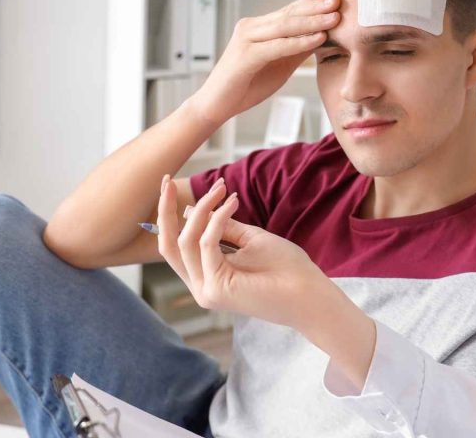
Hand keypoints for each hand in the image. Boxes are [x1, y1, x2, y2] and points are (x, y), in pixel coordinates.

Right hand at [155, 174, 335, 330]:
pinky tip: (232, 202)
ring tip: (222, 189)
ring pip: (186, 241)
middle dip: (165, 209)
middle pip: (168, 245)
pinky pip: (206, 243)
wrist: (310, 295)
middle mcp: (200, 287)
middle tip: (167, 180)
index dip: (167, 215)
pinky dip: (217, 218)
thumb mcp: (249, 239)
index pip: (174, 246)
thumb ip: (221, 227)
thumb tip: (192, 210)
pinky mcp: (217, 288)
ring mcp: (206, 291)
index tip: (169, 184)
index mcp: (206, 277)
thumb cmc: (287, 269)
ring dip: (202, 208)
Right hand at [188, 0, 340, 125]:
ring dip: (312, 21)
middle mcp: (251, 28)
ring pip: (285, 26)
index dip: (309, 2)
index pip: (288, 11)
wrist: (216, 105)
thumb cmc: (246, 86)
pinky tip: (318, 38)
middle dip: (315, 7)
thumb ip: (297, 50)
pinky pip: (278, 46)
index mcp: (258, 28)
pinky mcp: (246, 56)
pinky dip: (300, 42)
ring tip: (335, 17)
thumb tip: (322, 36)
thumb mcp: (280, 65)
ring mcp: (246, 40)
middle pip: (288, 14)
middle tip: (339, 0)